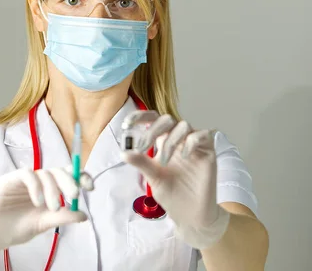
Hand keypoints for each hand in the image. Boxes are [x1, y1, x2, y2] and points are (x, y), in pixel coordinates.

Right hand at [0, 166, 93, 258]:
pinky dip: (36, 186)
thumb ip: (61, 218)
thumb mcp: (42, 224)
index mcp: (47, 190)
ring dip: (53, 189)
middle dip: (69, 181)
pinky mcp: (9, 179)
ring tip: (52, 207)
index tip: (90, 187)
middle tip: (73, 195)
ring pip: (44, 173)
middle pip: (58, 171)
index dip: (80, 177)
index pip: (67, 176)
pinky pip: (27, 174)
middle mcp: (37, 182)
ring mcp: (23, 180)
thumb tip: (84, 215)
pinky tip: (38, 202)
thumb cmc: (13, 228)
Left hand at [121, 111, 229, 248]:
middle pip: (167, 119)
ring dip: (170, 141)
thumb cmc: (172, 194)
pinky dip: (191, 142)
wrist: (191, 215)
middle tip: (143, 147)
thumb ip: (141, 162)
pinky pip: (202, 136)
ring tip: (164, 162)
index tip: (126, 124)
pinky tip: (185, 156)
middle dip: (152, 130)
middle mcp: (179, 139)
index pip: (152, 120)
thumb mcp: (153, 177)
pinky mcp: (209, 152)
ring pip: (184, 125)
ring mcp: (195, 144)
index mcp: (163, 141)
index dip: (140, 117)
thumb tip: (123, 152)